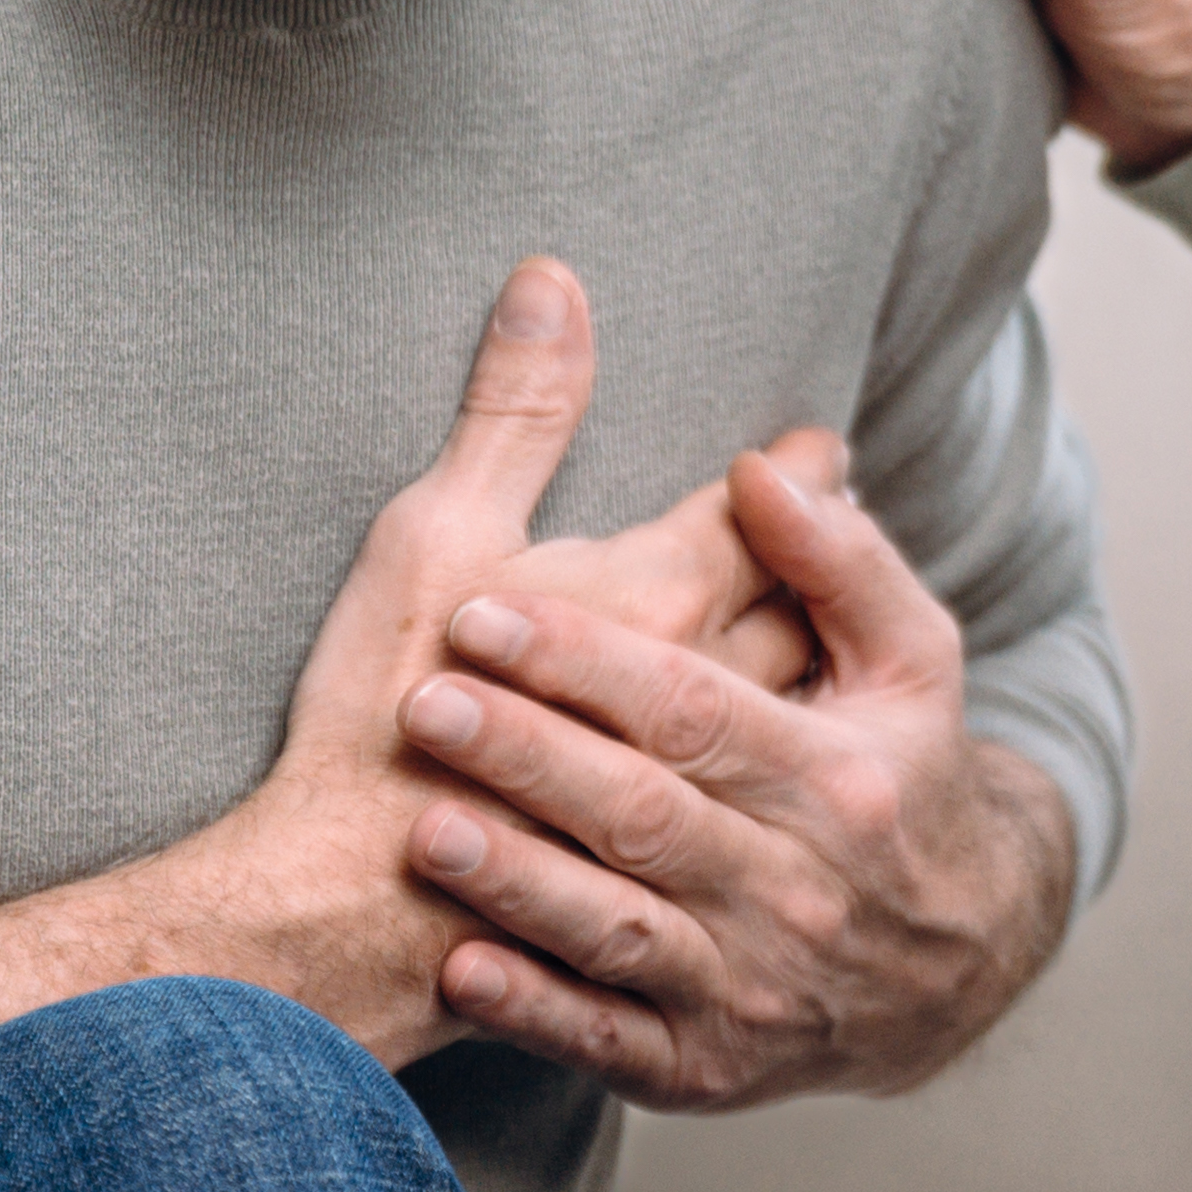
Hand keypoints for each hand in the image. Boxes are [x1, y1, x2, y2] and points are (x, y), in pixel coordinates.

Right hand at [0, 262, 816, 1111]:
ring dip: (807, 688)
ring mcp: (693, 809)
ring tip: (824, 656)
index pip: (762, 518)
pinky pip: (734, 840)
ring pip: (785, 738)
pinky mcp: (664, 889)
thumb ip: (514, 412)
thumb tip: (554, 280)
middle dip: (824, 573)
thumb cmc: (380, 709)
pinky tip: (760, 801)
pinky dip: (756, 808)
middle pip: (799, 625)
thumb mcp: (440, 533)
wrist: (347, 912)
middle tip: (845, 536)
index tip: (822, 444)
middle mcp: (705, 705)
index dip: (796, 474)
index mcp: (666, 605)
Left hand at [386, 436, 1074, 1107]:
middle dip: (530, 757)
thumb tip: (763, 464)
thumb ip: (839, 559)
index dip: (587, 660)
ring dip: (520, 886)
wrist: (952, 969)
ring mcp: (750, 986)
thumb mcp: (915, 662)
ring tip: (424, 828)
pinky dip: (536, 1012)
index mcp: (838, 779)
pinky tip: (460, 969)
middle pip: (646, 815)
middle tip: (423, 703)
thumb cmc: (905, 779)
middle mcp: (798, 889)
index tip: (483, 612)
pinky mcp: (703, 1066)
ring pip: (622, 931)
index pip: (697, 710)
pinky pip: (609, 1042)